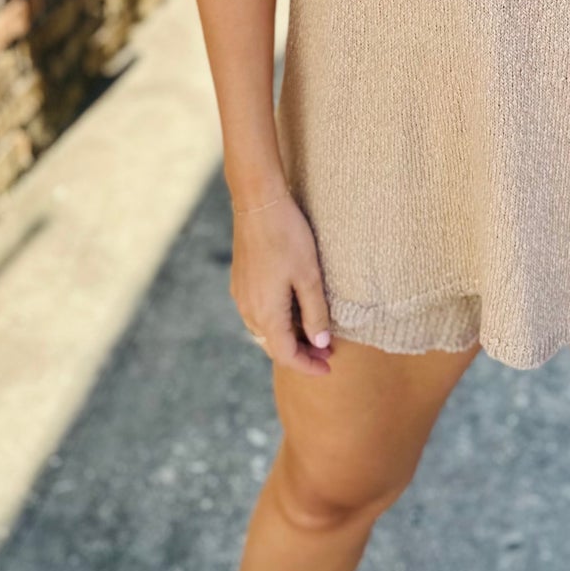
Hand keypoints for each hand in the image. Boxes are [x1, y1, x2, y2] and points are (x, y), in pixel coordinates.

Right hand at [230, 191, 335, 374]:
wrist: (258, 202)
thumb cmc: (287, 236)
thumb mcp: (309, 276)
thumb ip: (315, 313)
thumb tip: (320, 343)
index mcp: (265, 313)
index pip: (286, 354)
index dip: (308, 366)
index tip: (329, 368)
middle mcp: (248, 310)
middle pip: (274, 346)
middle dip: (301, 352)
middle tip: (327, 351)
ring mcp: (241, 296)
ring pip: (265, 330)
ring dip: (289, 336)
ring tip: (315, 331)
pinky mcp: (240, 282)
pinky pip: (259, 313)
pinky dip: (278, 320)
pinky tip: (295, 309)